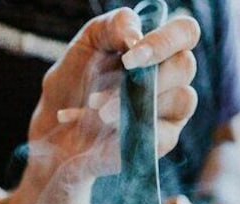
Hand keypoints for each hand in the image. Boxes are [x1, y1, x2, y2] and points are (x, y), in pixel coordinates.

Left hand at [26, 9, 199, 179]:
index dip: (164, 41)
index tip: (128, 58)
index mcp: (158, 47)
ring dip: (135, 107)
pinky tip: (100, 133)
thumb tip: (135, 37)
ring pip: (180, 100)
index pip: (184, 32)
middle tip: (100, 98)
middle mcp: (172, 77)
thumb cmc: (74, 80)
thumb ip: (114, 27)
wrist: (54, 127)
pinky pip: (163, 136)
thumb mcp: (87, 44)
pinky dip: (128, 133)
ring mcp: (172, 110)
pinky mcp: (164, 141)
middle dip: (144, 80)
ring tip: (99, 115)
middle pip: (184, 67)